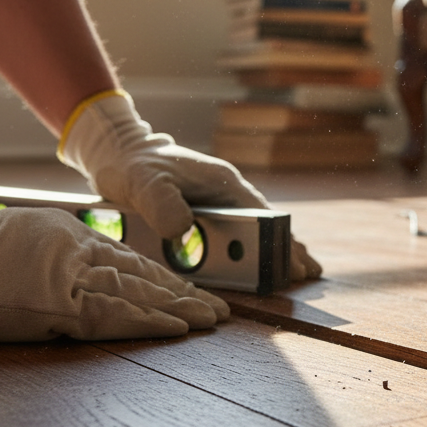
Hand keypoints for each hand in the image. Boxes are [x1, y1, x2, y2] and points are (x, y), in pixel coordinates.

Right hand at [0, 175, 229, 340]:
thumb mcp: (25, 237)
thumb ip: (62, 252)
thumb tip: (88, 272)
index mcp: (72, 235)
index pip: (131, 261)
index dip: (166, 279)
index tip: (193, 291)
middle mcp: (79, 254)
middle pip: (144, 277)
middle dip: (185, 296)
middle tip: (220, 310)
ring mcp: (70, 279)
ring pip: (138, 294)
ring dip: (179, 310)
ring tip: (211, 321)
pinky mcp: (56, 305)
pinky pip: (114, 315)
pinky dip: (149, 322)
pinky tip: (177, 328)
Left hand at [58, 91, 321, 280]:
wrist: (120, 154)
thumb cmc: (134, 165)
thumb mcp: (144, 182)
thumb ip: (161, 204)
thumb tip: (183, 232)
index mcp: (223, 183)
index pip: (261, 216)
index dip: (277, 240)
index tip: (294, 261)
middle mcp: (226, 194)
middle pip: (262, 226)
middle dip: (284, 248)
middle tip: (307, 272)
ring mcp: (217, 204)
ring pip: (251, 231)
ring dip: (271, 251)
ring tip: (295, 272)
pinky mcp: (204, 215)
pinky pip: (232, 235)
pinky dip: (249, 250)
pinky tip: (260, 264)